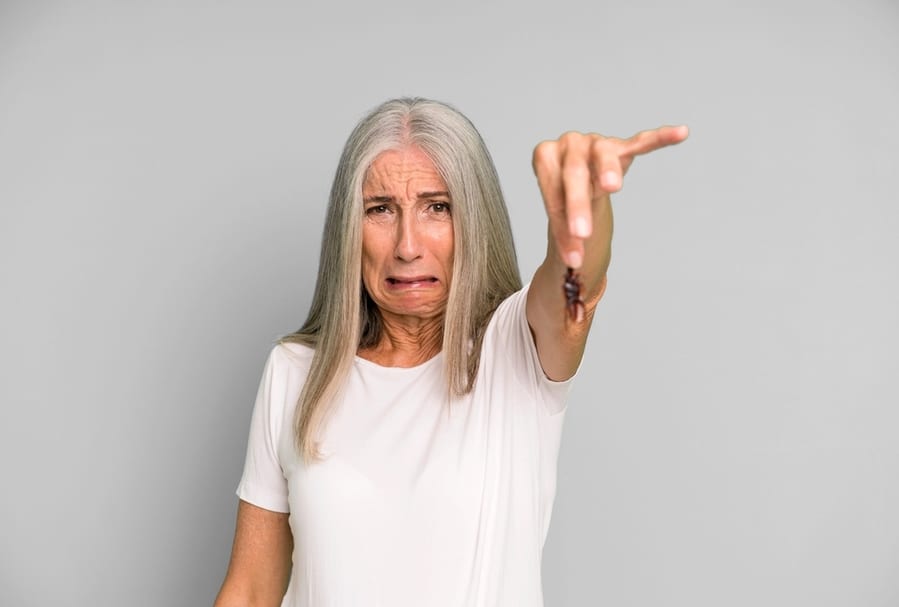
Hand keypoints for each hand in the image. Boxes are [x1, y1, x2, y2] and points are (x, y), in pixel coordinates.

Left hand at [532, 125, 688, 268]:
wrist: (578, 177)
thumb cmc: (566, 196)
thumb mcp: (561, 217)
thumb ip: (567, 236)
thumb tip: (577, 263)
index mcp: (546, 156)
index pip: (552, 190)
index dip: (560, 223)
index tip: (572, 255)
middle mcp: (569, 144)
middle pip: (573, 172)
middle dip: (577, 204)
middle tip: (583, 234)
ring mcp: (596, 142)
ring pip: (603, 154)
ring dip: (607, 169)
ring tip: (612, 187)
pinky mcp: (621, 146)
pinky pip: (642, 141)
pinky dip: (660, 138)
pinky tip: (681, 133)